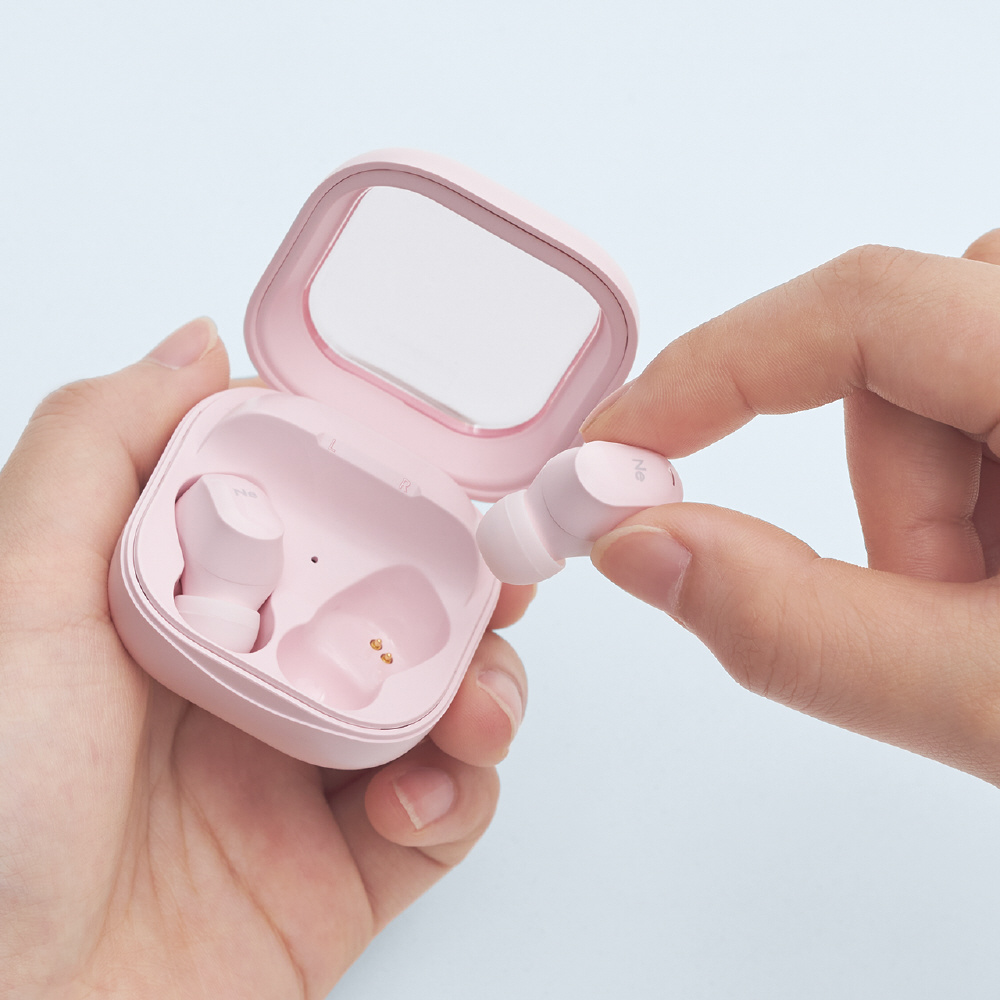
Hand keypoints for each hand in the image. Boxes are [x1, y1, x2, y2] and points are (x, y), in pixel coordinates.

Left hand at [0, 319, 531, 996]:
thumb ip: (100, 449)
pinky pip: (444, 812)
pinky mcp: (347, 872)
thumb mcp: (17, 593)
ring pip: (442, 703)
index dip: (389, 490)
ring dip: (487, 688)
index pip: (319, 522)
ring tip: (477, 705)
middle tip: (504, 576)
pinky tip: (421, 796)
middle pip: (400, 609)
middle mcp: (257, 684)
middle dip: (468, 588)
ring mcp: (306, 779)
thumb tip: (199, 346)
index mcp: (193, 608)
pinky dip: (461, 794)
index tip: (440, 475)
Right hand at [583, 230, 999, 784]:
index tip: (621, 446)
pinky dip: (975, 479)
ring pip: (941, 373)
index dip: (712, 371)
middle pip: (904, 353)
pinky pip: (984, 382)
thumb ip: (795, 631)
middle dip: (892, 496)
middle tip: (954, 609)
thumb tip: (638, 546)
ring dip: (937, 498)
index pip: (864, 308)